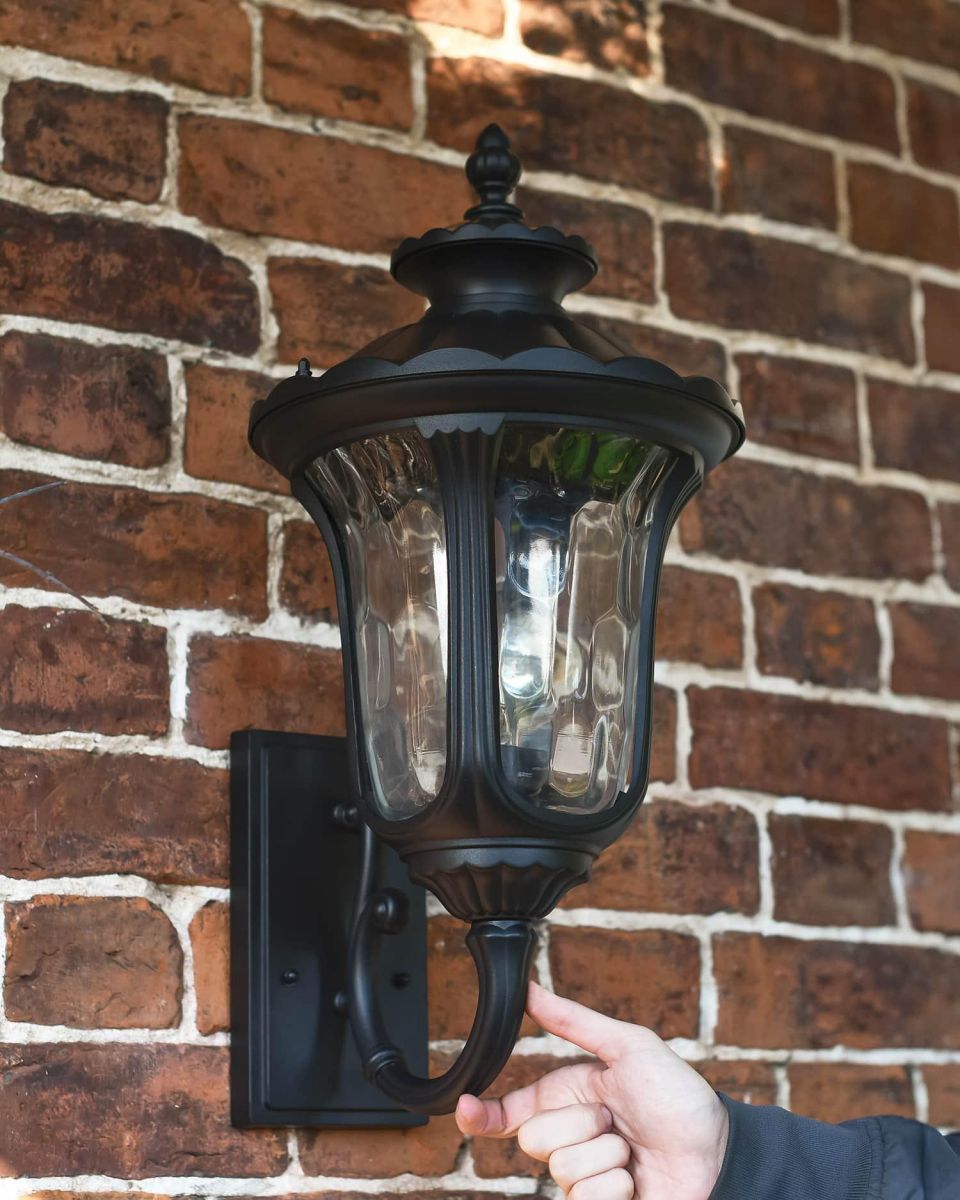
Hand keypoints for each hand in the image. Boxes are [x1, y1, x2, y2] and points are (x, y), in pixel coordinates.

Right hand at [456, 981, 727, 1199]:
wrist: (718, 1155)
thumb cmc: (678, 1099)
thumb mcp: (628, 1046)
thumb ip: (575, 1021)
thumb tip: (530, 989)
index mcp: (571, 1097)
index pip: (512, 1111)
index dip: (482, 1114)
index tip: (464, 1109)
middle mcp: (572, 1138)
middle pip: (536, 1137)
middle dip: (581, 1124)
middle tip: (616, 1120)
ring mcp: (586, 1177)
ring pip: (562, 1168)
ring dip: (607, 1156)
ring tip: (634, 1152)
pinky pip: (586, 1199)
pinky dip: (617, 1188)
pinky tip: (638, 1181)